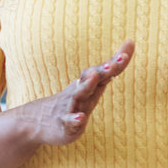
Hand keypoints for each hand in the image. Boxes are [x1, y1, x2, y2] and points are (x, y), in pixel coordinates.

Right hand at [18, 40, 134, 144]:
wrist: (36, 121)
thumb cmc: (71, 103)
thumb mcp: (91, 88)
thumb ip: (110, 71)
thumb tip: (130, 42)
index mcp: (88, 85)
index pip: (105, 71)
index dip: (117, 61)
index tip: (129, 46)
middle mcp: (80, 93)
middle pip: (92, 79)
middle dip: (102, 71)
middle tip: (112, 63)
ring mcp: (70, 107)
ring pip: (79, 95)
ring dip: (86, 86)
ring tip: (93, 77)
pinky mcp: (63, 125)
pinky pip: (69, 122)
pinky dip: (74, 120)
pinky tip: (80, 118)